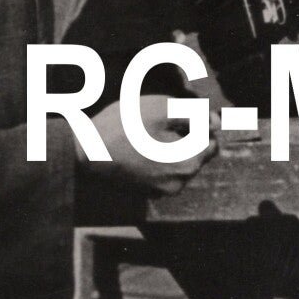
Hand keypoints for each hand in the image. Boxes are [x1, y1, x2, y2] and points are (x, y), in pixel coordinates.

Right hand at [83, 95, 214, 196]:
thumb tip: (215, 123)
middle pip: (195, 153)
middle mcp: (178, 184)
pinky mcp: (144, 191)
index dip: (199, 123)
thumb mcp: (164, 108)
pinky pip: (161, 170)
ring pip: (177, 161)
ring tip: (146, 132)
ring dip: (170, 145)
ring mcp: (160, 191)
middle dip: (184, 135)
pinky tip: (137, 145)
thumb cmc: (124, 126)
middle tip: (158, 121)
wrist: (82, 152)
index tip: (176, 113)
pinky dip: (156, 157)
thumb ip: (196, 114)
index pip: (211, 140)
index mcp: (188, 164)